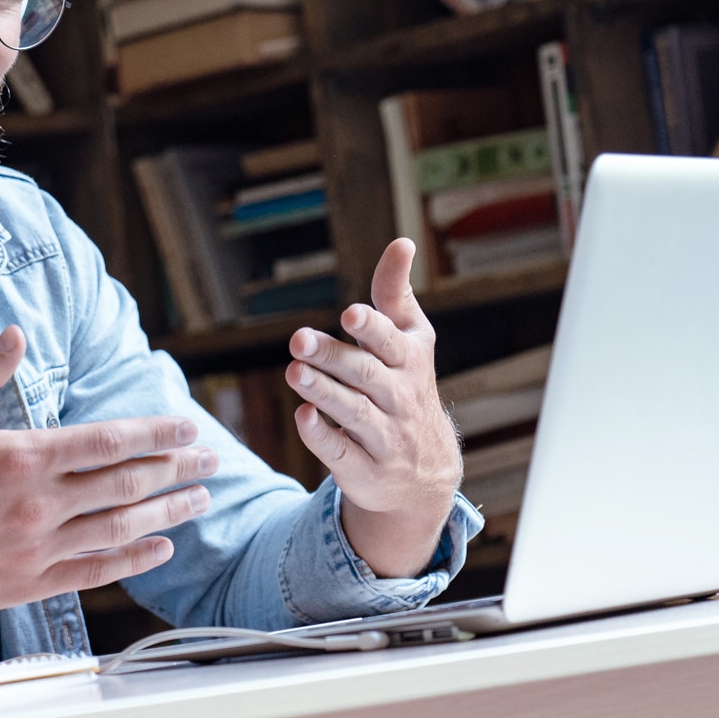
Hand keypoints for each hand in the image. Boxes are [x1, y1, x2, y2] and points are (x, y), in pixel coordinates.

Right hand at [0, 326, 220, 682]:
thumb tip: (17, 335)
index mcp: (21, 457)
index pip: (107, 441)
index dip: (155, 433)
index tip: (187, 428)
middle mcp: (39, 504)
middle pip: (126, 483)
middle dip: (176, 469)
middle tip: (212, 460)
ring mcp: (37, 549)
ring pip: (119, 528)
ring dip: (167, 513)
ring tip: (200, 501)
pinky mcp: (26, 584)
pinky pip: (94, 572)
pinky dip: (132, 560)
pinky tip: (160, 549)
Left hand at [284, 238, 460, 577]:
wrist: (424, 475)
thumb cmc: (405, 387)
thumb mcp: (409, 342)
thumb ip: (395, 294)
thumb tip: (402, 242)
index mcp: (411, 363)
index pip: (392, 343)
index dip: (373, 328)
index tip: (350, 313)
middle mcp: (401, 400)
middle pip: (366, 376)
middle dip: (334, 357)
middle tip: (298, 340)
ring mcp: (385, 438)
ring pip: (354, 413)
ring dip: (323, 392)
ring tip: (294, 371)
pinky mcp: (364, 470)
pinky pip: (342, 453)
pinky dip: (322, 436)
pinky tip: (302, 416)